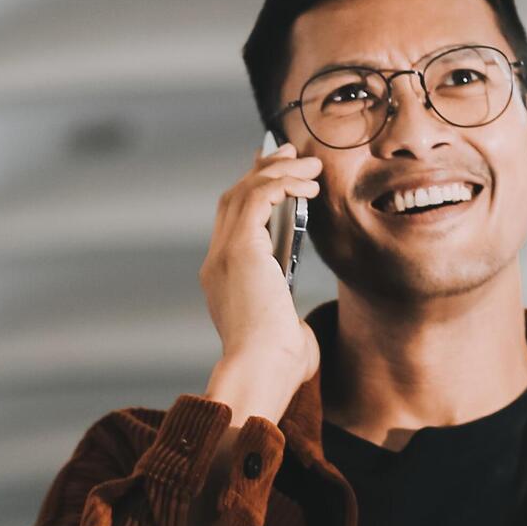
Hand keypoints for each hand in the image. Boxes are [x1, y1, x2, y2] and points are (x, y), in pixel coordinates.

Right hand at [200, 143, 321, 423]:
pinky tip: (307, 183)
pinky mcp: (239, 249)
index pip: (233, 223)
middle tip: (292, 153)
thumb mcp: (284, 334)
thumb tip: (298, 323)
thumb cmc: (277, 367)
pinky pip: (257, 197)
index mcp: (223, 280)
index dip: (254, 193)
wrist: (261, 372)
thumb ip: (286, 320)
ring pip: (244, 191)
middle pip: (233, 198)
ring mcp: (224, 253)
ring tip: (309, 164)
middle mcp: (217, 261)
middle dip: (263, 171)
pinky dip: (281, 182)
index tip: (280, 176)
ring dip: (278, 171)